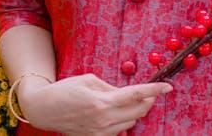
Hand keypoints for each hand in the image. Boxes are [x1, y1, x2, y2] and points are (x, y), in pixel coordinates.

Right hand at [18, 73, 171, 135]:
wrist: (43, 109)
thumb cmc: (64, 90)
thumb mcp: (89, 80)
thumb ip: (111, 87)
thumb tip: (127, 93)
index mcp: (102, 102)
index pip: (136, 95)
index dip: (154, 91)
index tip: (168, 87)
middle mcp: (103, 121)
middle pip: (138, 112)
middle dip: (147, 101)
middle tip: (149, 93)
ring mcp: (100, 133)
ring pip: (130, 123)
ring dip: (135, 111)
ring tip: (128, 101)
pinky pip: (118, 131)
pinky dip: (123, 121)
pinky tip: (116, 112)